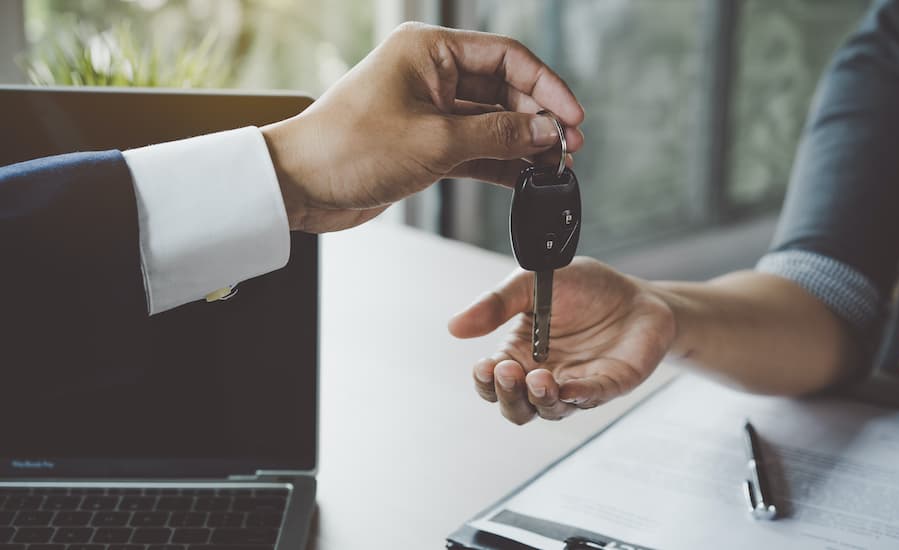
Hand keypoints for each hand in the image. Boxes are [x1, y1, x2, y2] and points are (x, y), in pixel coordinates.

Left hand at [261, 22, 584, 232]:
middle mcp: (431, 74)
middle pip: (504, 90)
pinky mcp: (425, 144)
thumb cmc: (349, 148)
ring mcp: (429, 110)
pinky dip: (500, 162)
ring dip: (523, 143)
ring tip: (554, 166)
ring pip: (492, 122)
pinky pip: (475, 148)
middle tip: (567, 148)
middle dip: (538, 119)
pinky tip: (526, 178)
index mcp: (430, 50)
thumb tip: (545, 133)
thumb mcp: (435, 142)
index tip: (573, 117)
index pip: (506, 58)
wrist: (299, 186)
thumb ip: (498, 135)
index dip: (546, 86)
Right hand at [448, 258, 673, 424]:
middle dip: (506, 395)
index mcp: (520, 354)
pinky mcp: (607, 386)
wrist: (637, 293)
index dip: (484, 381)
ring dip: (539, 399)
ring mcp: (575, 386)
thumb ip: (496, 304)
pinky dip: (577, 397)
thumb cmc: (583, 288)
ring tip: (538, 378)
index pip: (492, 381)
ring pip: (548, 410)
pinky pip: (589, 399)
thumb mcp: (532, 283)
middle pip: (515, 407)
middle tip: (507, 371)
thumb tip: (455, 327)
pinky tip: (568, 389)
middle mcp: (544, 376)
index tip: (484, 365)